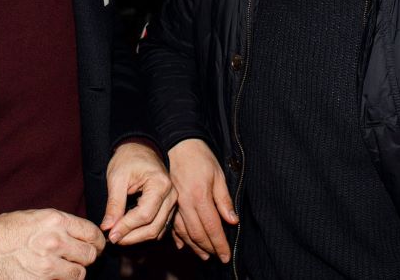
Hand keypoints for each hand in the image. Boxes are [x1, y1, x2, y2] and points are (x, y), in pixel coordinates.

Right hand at [0, 209, 104, 279]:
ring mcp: (48, 265)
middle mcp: (55, 241)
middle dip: (87, 257)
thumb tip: (80, 233)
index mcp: (55, 221)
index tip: (96, 245)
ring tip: (64, 269)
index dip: (96, 241)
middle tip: (80, 259)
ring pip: (79, 274)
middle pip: (89, 254)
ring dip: (74, 273)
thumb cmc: (7, 232)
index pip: (91, 232)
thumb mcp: (36, 217)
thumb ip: (60, 225)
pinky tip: (52, 277)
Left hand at [101, 140, 175, 244]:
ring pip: (157, 230)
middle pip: (153, 227)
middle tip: (112, 238)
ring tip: (118, 236)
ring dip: (137, 237)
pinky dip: (144, 233)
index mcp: (160, 184)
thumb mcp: (116, 178)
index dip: (126, 228)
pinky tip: (129, 232)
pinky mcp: (168, 207)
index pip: (144, 215)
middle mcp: (171, 195)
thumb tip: (108, 227)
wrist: (139, 148)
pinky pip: (159, 227)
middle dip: (131, 236)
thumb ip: (114, 204)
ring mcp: (172, 202)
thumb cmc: (128, 159)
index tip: (110, 235)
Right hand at [167, 138, 237, 262]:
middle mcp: (185, 203)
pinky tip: (183, 244)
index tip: (226, 256)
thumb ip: (224, 199)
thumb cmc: (200, 156)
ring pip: (184, 232)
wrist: (178, 143)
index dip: (220, 244)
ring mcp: (174, 203)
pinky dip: (178, 237)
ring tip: (204, 255)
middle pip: (197, 233)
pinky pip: (171, 224)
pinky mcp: (167, 201)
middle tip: (217, 257)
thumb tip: (232, 221)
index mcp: (200, 196)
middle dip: (208, 248)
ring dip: (194, 246)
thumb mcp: (218, 174)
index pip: (212, 227)